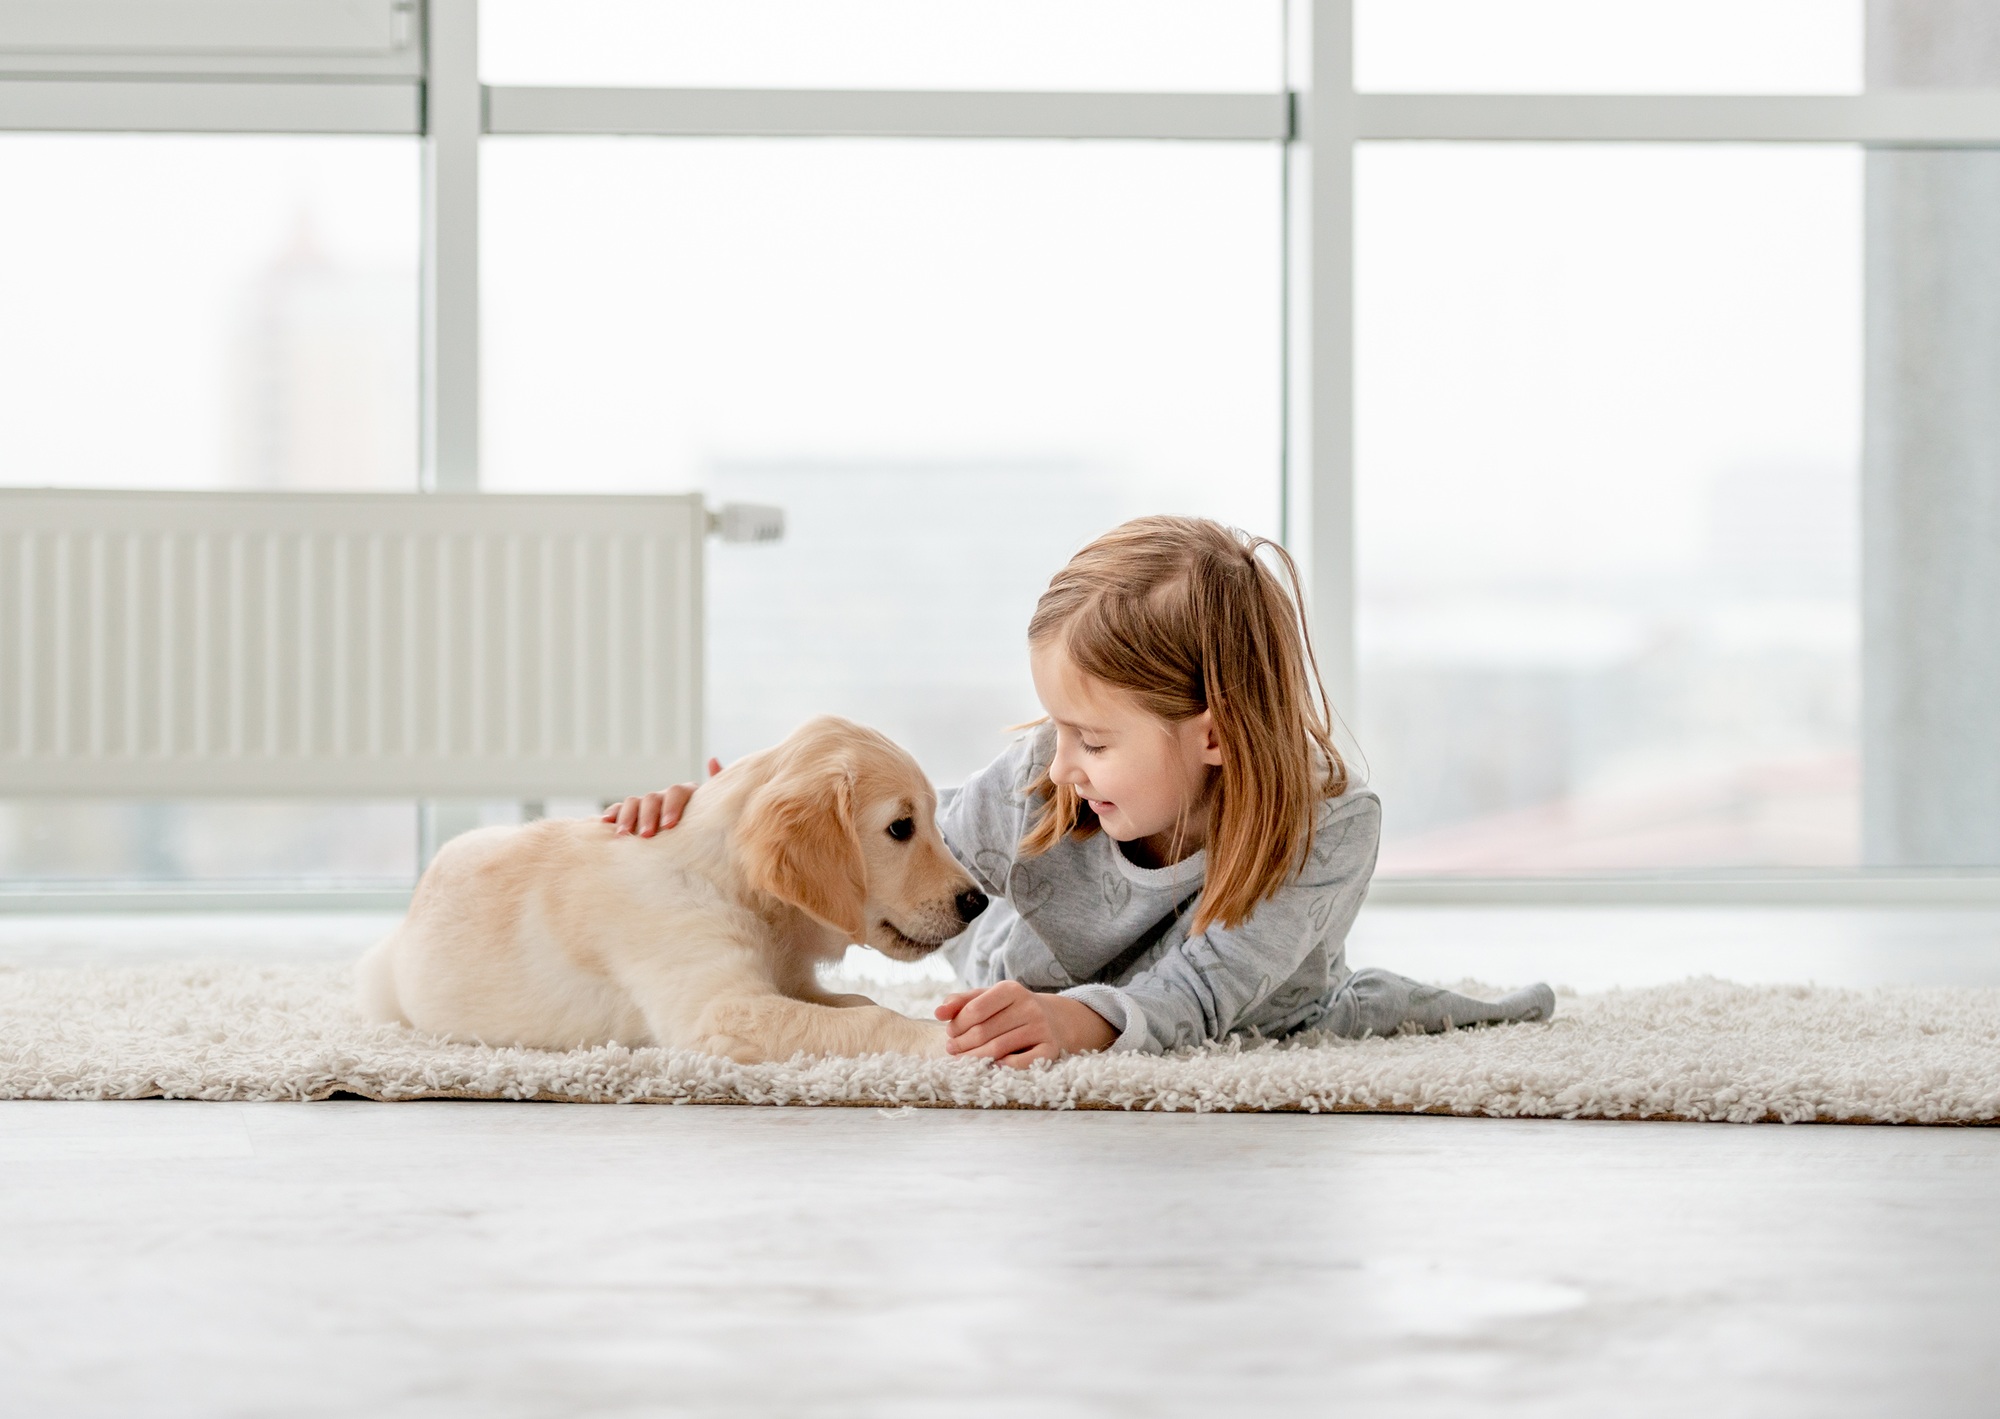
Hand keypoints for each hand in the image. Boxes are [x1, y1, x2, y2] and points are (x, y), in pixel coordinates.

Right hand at [603, 758, 721, 835]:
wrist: (697, 840)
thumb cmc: (708, 826)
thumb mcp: (715, 810)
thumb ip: (716, 787)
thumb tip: (712, 759)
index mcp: (686, 794)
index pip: (676, 792)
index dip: (672, 807)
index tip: (670, 825)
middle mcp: (664, 796)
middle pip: (652, 798)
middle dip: (648, 817)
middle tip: (646, 835)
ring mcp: (647, 804)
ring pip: (633, 803)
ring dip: (627, 817)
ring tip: (623, 835)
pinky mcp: (633, 814)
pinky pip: (619, 809)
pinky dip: (612, 814)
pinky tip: (606, 823)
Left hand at [934, 980, 1116, 1067]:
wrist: (1056, 1020)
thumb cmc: (1011, 1009)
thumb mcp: (989, 998)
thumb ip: (961, 1002)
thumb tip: (938, 1013)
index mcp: (1011, 989)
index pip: (975, 1010)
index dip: (957, 1025)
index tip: (949, 1033)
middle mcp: (1028, 1007)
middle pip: (984, 1031)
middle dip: (962, 1043)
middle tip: (951, 1049)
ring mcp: (1041, 1028)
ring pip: (998, 1049)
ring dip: (975, 1058)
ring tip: (962, 1060)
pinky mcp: (1050, 1049)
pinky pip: (1022, 1063)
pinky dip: (1003, 1067)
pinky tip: (991, 1067)